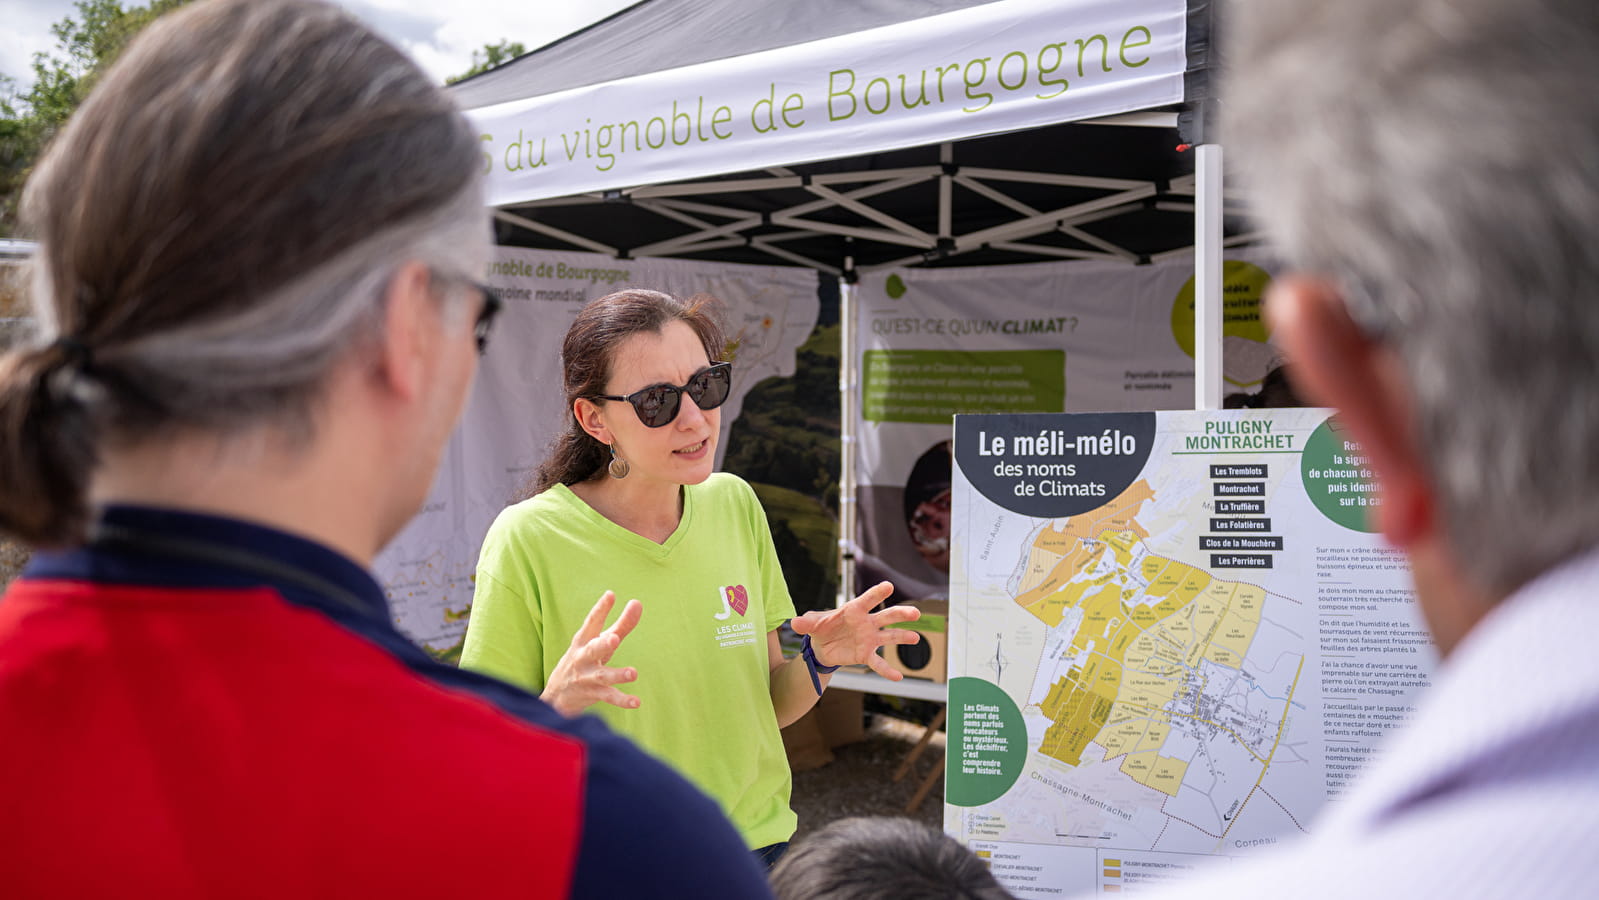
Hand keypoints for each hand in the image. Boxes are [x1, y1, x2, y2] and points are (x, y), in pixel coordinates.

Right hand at [541, 591, 642, 715]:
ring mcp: (586, 677)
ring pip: (602, 675)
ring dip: (617, 674)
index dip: (600, 609)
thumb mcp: (600, 642)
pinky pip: (608, 697)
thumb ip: (621, 625)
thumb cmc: (584, 660)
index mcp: (583, 641)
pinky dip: (622, 700)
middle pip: (593, 649)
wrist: (556, 696)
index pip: (591, 622)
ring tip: (633, 673)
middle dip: (602, 644)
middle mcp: (582, 658)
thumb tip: (637, 602)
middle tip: (613, 638)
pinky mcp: (592, 694)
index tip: (610, 595)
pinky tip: (636, 702)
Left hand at [789, 581, 921, 680]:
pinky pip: (878, 663)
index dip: (877, 593)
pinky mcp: (866, 654)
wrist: (822, 646)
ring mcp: (869, 638)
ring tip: (915, 638)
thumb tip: (794, 622)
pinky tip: (898, 677)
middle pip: (886, 616)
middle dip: (901, 614)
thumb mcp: (811, 623)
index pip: (867, 600)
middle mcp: (866, 622)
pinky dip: (887, 670)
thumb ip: (806, 621)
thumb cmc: (821, 627)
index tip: (889, 586)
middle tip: (916, 612)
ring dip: (902, 637)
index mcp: (854, 609)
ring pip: (889, 636)